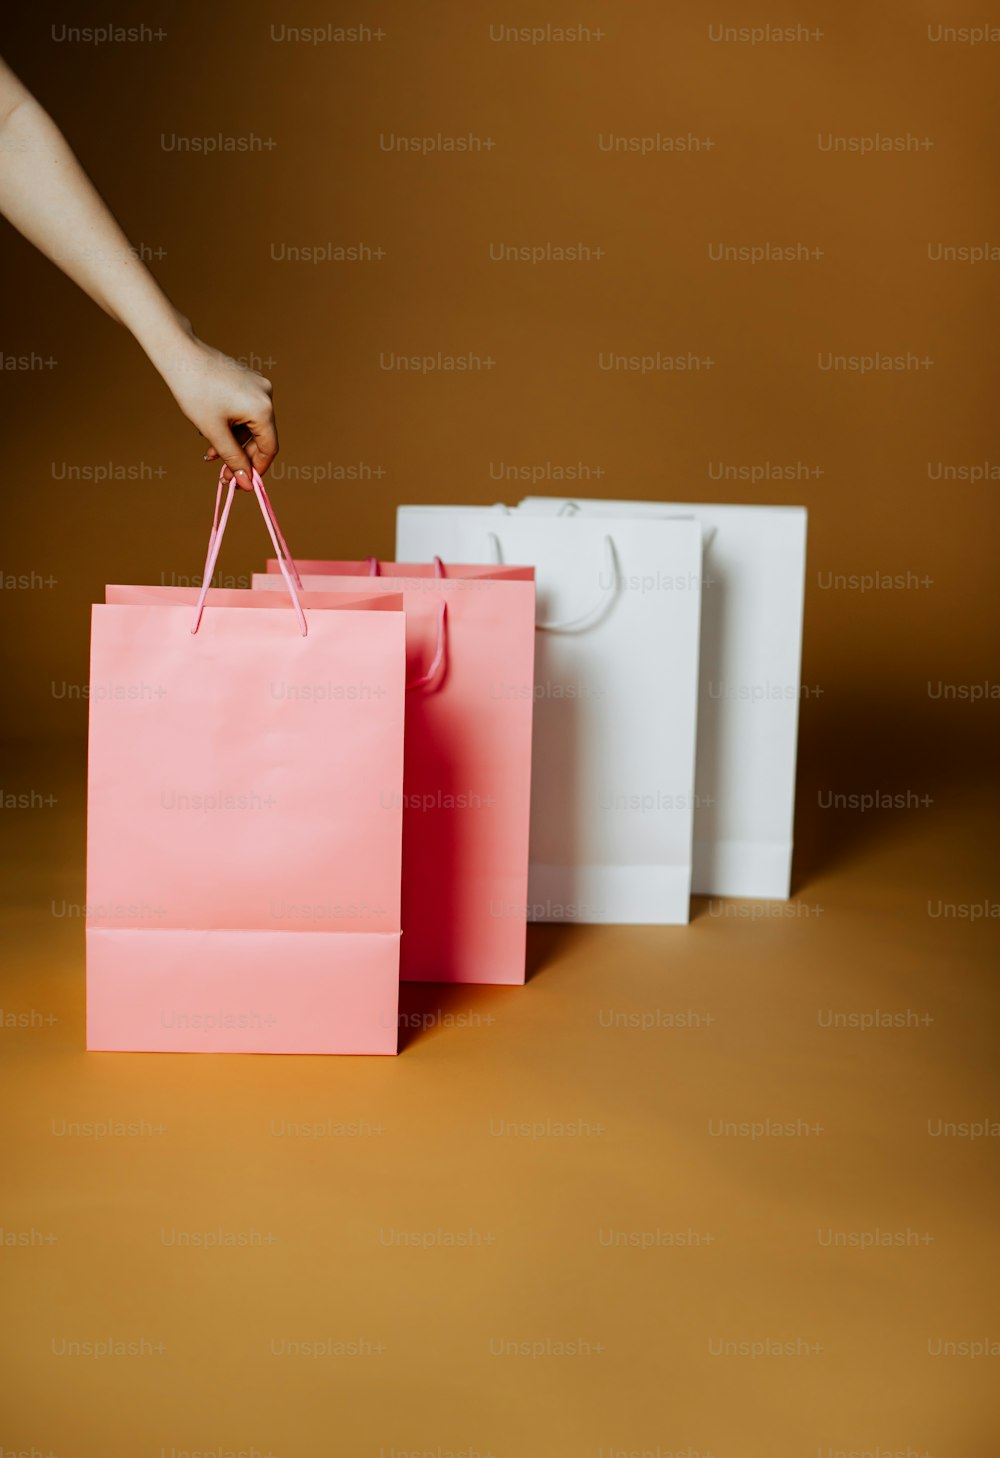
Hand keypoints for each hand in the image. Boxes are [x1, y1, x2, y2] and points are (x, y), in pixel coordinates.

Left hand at [157, 333, 277, 487]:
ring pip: (250, 426)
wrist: (180, 355)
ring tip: (210, 452)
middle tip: (223, 474)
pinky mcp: (248, 381)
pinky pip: (245, 411)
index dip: (257, 469)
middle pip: (261, 437)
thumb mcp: (214, 432)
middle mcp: (266, 396)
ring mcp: (258, 386)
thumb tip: (246, 484)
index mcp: (263, 409)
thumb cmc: (195, 391)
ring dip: (233, 442)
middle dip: (241, 457)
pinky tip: (212, 430)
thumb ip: (233, 460)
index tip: (242, 483)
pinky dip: (232, 425)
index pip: (269, 448)